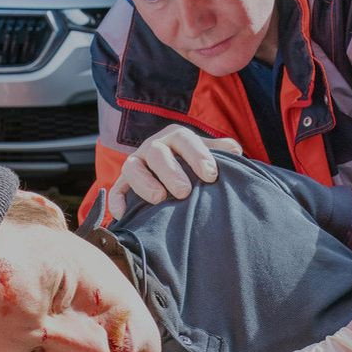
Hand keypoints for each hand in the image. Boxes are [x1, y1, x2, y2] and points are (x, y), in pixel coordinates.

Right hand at [109, 125, 241, 219]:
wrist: (176, 170)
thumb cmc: (196, 164)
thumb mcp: (209, 153)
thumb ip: (222, 152)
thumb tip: (235, 151)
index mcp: (176, 137)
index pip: (185, 139)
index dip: (197, 155)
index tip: (211, 175)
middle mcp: (154, 147)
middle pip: (157, 153)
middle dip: (170, 171)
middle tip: (184, 191)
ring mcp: (137, 163)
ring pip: (132, 167)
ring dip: (144, 182)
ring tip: (159, 198)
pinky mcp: (124, 182)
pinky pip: (116, 189)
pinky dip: (117, 200)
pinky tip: (124, 214)